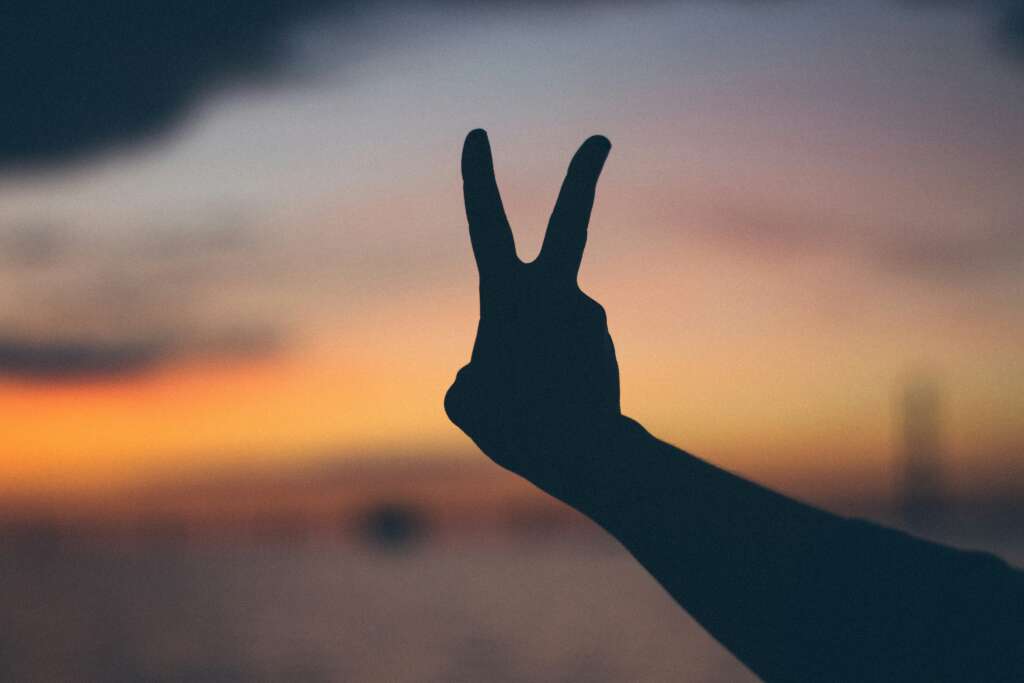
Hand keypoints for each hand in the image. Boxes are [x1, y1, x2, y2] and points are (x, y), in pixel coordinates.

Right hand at [445, 129, 619, 490]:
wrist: (586, 458)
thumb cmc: (518, 426)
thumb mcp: (465, 402)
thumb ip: (472, 376)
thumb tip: (496, 370)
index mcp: (510, 295)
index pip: (487, 225)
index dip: (477, 178)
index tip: (477, 134)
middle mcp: (556, 295)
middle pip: (570, 222)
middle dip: (583, 176)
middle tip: (601, 138)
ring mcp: (586, 317)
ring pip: (546, 330)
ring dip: (534, 363)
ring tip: (534, 406)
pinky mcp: (603, 343)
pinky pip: (563, 358)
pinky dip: (551, 381)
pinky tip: (552, 411)